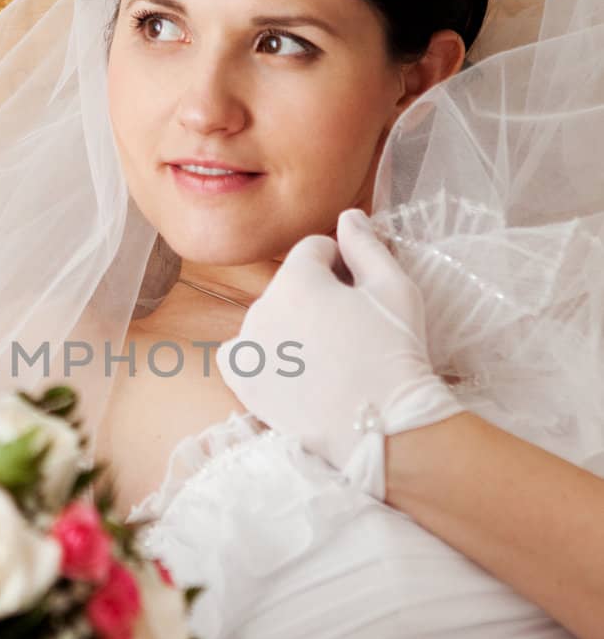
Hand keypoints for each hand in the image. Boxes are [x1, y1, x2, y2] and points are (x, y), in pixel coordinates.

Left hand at [215, 208, 463, 499]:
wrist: (380, 422)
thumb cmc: (394, 350)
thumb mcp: (394, 287)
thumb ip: (366, 245)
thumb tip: (348, 216)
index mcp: (295, 278)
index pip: (313, 250)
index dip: (342, 262)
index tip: (362, 288)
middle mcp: (261, 307)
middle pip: (290, 285)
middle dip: (317, 294)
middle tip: (351, 327)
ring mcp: (248, 347)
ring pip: (269, 318)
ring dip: (291, 324)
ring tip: (328, 354)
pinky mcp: (242, 382)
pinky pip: (243, 353)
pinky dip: (262, 354)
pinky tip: (291, 367)